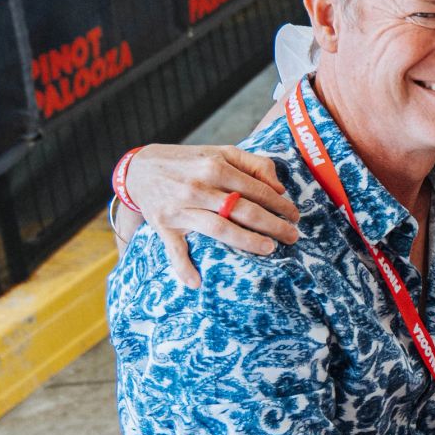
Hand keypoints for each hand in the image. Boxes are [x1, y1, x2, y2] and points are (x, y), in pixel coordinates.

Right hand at [119, 144, 301, 287]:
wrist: (139, 169)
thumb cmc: (189, 162)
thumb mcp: (221, 152)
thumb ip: (254, 164)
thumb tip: (279, 187)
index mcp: (215, 168)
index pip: (257, 190)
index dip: (280, 204)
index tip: (295, 216)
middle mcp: (198, 188)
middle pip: (244, 210)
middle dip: (273, 225)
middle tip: (292, 237)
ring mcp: (180, 209)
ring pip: (219, 229)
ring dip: (246, 241)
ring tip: (269, 249)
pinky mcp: (163, 226)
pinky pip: (174, 249)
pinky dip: (183, 267)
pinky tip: (197, 282)